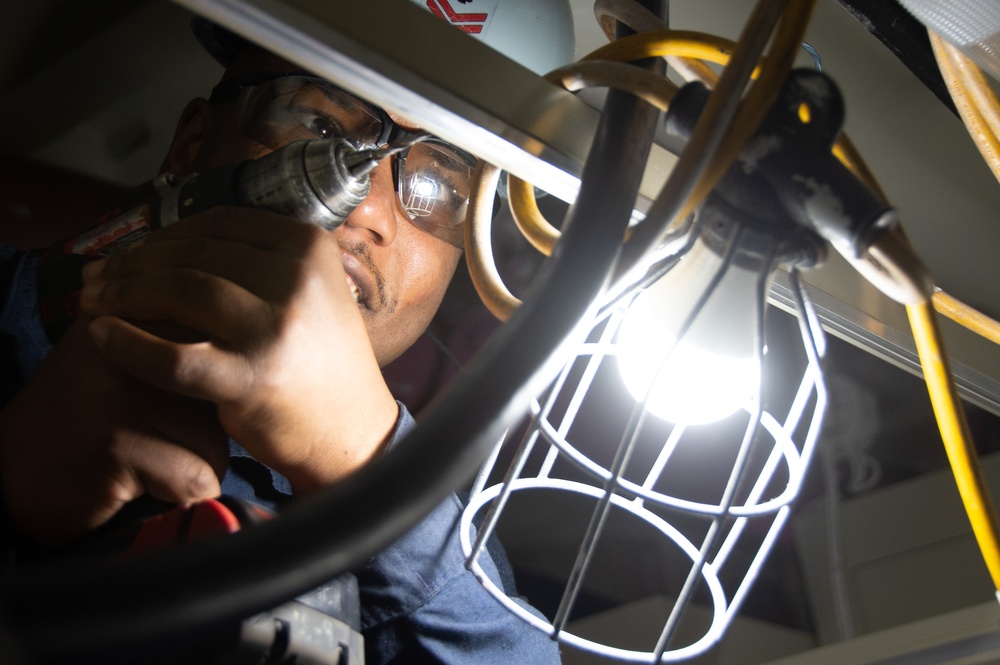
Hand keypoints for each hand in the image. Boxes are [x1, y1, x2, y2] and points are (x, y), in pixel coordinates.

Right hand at [0, 319, 228, 544]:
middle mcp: (130, 335)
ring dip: (193, 461)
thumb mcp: (140, 358)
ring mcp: (123, 386)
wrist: (16, 467)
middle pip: (228, 390)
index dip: (221, 385)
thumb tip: (263, 334)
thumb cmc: (97, 417)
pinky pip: (197, 477)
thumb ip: (191, 337)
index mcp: (140, 308)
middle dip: (209, 424)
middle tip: (154, 432)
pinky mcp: (118, 440)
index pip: (224, 340)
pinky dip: (177, 492)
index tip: (193, 403)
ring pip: (219, 438)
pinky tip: (133, 481)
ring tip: (141, 456)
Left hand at [78, 207, 399, 493]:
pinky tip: (101, 337)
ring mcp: (274, 329)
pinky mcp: (250, 379)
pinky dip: (127, 344)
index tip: (134, 249)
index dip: (166, 233)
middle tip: (97, 275)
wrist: (349, 429)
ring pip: (178, 294)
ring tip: (93, 301)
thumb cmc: (320, 361)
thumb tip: (172, 242)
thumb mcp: (311, 292)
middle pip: (193, 256)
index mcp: (309, 248)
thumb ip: (259, 263)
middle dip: (133, 263)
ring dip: (124, 295)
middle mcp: (296, 280)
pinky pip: (171, 357)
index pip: (220, 223)